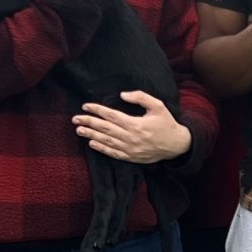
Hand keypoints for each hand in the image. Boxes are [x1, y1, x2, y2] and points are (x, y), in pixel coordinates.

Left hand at [73, 89, 190, 162]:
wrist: (176, 145)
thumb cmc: (167, 123)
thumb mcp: (158, 105)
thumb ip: (141, 97)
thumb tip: (123, 94)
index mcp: (136, 124)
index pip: (111, 115)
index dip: (97, 110)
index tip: (86, 106)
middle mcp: (130, 137)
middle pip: (105, 129)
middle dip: (89, 122)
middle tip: (75, 118)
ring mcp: (130, 149)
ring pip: (106, 141)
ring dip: (91, 135)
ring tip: (79, 130)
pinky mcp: (131, 157)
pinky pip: (113, 153)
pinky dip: (101, 149)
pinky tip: (92, 143)